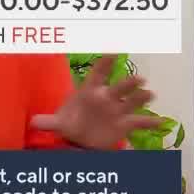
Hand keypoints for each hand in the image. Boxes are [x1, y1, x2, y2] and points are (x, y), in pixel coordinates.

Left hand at [30, 55, 161, 149]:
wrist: (81, 140)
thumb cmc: (72, 123)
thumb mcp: (59, 123)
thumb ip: (49, 121)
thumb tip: (33, 122)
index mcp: (90, 92)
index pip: (97, 75)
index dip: (104, 64)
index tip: (112, 53)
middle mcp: (107, 98)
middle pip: (119, 87)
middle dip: (128, 83)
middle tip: (138, 79)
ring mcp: (117, 110)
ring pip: (132, 101)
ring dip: (141, 97)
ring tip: (150, 94)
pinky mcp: (124, 124)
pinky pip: (139, 122)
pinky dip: (150, 122)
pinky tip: (160, 121)